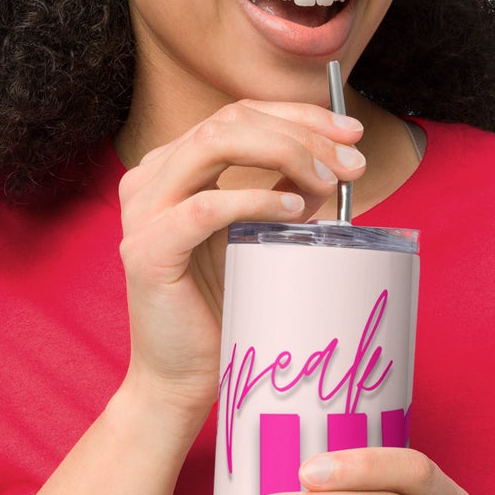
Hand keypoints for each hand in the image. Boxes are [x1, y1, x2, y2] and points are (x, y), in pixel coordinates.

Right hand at [115, 100, 364, 420]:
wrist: (180, 379)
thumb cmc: (220, 312)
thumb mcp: (258, 239)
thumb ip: (281, 195)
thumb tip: (331, 168)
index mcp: (172, 168)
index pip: (239, 114)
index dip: (300, 115)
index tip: (353, 134)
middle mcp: (149, 179)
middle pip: (231, 120)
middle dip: (302, 133)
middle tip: (353, 164)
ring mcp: (142, 212)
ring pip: (215, 144)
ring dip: (285, 153)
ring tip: (329, 184)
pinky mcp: (146, 250)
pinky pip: (207, 206)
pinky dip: (256, 199)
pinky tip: (294, 211)